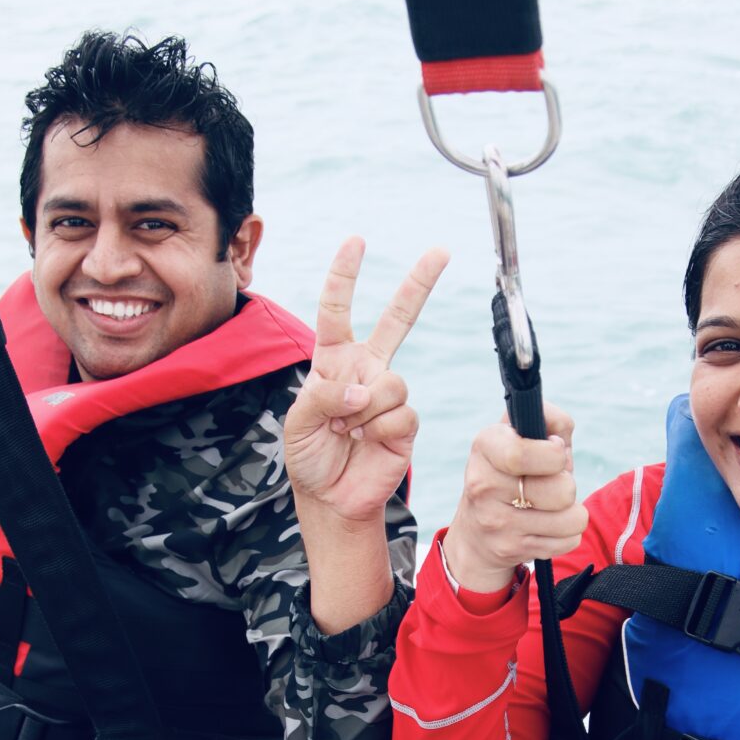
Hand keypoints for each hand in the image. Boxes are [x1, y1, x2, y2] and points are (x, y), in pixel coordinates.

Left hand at [286, 236, 447, 524]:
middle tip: (441, 251)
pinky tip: (366, 442)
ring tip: (347, 431)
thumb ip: (324, 396)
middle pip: (396, 319)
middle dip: (418, 284)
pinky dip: (377, 430)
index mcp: (334, 360)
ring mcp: (388, 394)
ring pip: (391, 383)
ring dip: (363, 411)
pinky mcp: (405, 422)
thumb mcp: (298, 422)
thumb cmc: (310, 455)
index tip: (356, 243)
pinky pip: (400, 414)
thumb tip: (364, 390)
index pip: (338, 311)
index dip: (345, 276)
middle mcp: (366, 370)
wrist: (331, 496)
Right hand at [442, 402, 587, 592]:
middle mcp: (483, 484)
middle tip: (550, 483)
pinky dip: (566, 533)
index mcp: (485, 446)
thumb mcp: (523, 438)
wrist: (476, 534)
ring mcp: (496, 521)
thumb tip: (559, 427)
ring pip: (572, 517)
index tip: (555, 452)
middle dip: (567, 484)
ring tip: (549, 506)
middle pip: (562, 489)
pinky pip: (569, 539)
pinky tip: (545, 527)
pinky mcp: (511, 548)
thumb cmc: (513, 474)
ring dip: (570, 511)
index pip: (521, 455)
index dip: (553, 454)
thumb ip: (549, 420)